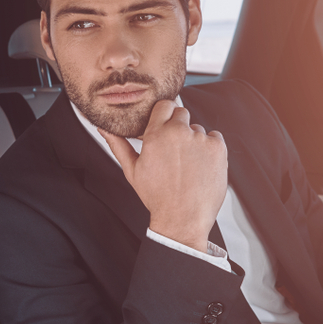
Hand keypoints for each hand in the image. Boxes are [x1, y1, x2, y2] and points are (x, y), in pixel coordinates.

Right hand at [100, 100, 227, 251]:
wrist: (182, 218)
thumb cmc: (157, 197)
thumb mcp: (133, 171)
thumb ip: (118, 145)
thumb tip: (104, 129)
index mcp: (157, 135)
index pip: (165, 105)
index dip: (165, 115)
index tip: (165, 126)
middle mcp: (179, 133)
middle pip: (182, 114)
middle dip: (178, 127)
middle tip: (175, 150)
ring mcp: (201, 139)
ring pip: (198, 129)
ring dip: (194, 140)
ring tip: (188, 165)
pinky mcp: (218, 148)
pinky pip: (215, 138)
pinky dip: (210, 149)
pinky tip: (201, 166)